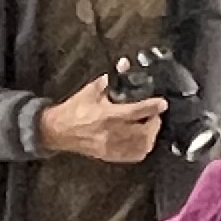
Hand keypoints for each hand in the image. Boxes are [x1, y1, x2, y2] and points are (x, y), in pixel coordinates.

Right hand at [41, 73, 167, 164]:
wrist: (58, 131)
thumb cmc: (75, 110)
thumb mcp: (91, 91)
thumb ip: (110, 79)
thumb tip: (124, 64)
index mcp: (107, 115)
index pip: (135, 112)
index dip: (151, 107)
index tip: (162, 103)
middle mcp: (111, 133)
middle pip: (143, 132)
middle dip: (154, 122)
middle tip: (155, 114)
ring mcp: (111, 147)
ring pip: (141, 146)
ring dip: (150, 136)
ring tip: (150, 126)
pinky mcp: (110, 156)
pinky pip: (133, 156)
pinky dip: (142, 148)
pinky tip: (142, 139)